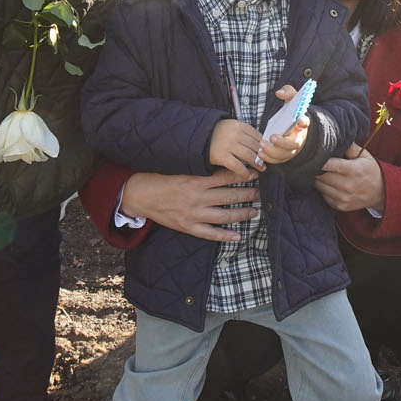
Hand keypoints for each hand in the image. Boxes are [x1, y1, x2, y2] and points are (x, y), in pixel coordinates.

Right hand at [119, 170, 257, 242]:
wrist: (141, 196)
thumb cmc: (161, 179)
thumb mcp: (181, 169)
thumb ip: (201, 171)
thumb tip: (223, 165)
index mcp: (196, 181)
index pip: (225, 177)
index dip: (242, 176)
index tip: (255, 174)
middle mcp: (197, 198)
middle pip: (229, 196)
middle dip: (247, 194)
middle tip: (260, 192)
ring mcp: (193, 214)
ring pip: (224, 215)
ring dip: (241, 214)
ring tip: (254, 211)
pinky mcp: (188, 227)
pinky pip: (210, 234)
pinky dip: (225, 235)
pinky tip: (238, 235)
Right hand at [209, 119, 264, 178]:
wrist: (196, 137)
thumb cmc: (215, 133)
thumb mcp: (230, 127)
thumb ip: (243, 132)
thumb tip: (260, 143)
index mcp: (238, 125)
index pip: (257, 136)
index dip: (264, 145)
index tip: (268, 151)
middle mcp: (235, 134)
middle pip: (255, 146)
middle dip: (263, 155)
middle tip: (267, 162)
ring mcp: (228, 145)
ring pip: (249, 156)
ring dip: (257, 164)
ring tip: (261, 169)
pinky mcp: (221, 156)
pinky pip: (238, 166)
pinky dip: (244, 172)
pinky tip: (247, 176)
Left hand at [259, 84, 309, 165]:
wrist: (291, 126)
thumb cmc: (291, 113)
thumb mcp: (292, 99)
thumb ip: (288, 92)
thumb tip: (279, 93)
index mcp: (301, 124)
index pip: (305, 123)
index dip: (303, 122)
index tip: (300, 120)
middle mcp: (298, 138)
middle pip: (294, 144)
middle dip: (283, 142)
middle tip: (272, 137)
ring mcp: (291, 149)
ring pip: (285, 154)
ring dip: (273, 152)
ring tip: (261, 145)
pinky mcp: (283, 156)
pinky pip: (277, 160)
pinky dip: (269, 158)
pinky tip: (260, 153)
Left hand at [315, 142, 385, 212]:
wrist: (380, 192)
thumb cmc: (370, 171)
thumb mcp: (365, 156)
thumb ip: (352, 148)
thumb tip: (338, 139)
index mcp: (354, 170)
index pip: (331, 165)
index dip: (321, 161)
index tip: (315, 157)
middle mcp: (348, 185)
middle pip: (322, 176)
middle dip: (317, 170)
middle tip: (315, 164)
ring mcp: (344, 197)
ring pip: (321, 187)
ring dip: (318, 180)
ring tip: (321, 173)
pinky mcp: (341, 206)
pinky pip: (324, 196)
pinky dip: (323, 190)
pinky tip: (327, 184)